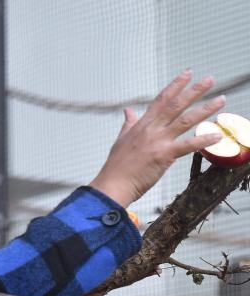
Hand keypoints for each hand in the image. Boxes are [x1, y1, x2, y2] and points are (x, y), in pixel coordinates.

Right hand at [89, 69, 224, 207]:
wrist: (113, 184)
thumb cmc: (116, 167)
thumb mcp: (120, 141)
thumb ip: (128, 124)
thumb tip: (127, 111)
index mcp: (141, 125)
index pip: (161, 100)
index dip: (175, 86)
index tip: (187, 74)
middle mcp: (151, 130)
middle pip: (175, 105)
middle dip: (194, 91)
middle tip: (210, 80)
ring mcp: (157, 142)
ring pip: (185, 121)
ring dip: (204, 109)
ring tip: (220, 100)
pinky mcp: (164, 156)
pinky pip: (187, 146)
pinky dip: (203, 140)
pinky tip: (217, 135)